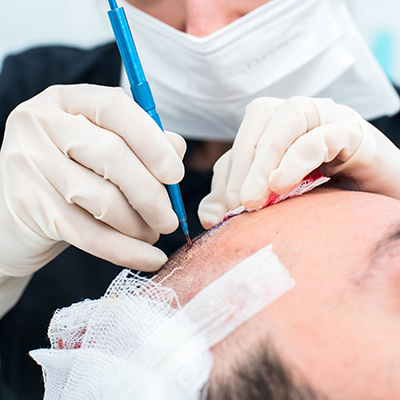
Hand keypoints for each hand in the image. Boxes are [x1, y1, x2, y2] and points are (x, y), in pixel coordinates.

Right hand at [0, 84, 185, 276]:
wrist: (19, 212)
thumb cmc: (73, 171)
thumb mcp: (103, 147)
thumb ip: (142, 141)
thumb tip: (176, 149)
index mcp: (67, 100)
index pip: (115, 108)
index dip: (152, 142)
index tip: (176, 175)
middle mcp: (41, 123)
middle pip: (112, 156)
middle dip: (151, 195)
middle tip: (170, 220)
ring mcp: (29, 162)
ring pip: (101, 198)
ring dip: (138, 224)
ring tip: (153, 234)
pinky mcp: (28, 204)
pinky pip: (88, 234)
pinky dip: (125, 250)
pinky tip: (150, 258)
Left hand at [199, 96, 399, 228]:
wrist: (379, 204)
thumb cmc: (325, 200)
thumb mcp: (274, 201)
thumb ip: (238, 203)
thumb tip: (208, 215)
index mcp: (280, 127)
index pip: (245, 137)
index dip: (228, 171)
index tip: (220, 210)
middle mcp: (302, 115)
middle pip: (261, 117)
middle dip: (243, 163)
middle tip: (236, 204)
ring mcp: (330, 118)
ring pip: (290, 116)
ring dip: (266, 158)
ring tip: (255, 198)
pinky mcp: (355, 132)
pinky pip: (324, 134)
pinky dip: (297, 158)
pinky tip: (281, 185)